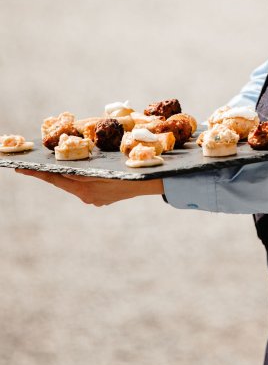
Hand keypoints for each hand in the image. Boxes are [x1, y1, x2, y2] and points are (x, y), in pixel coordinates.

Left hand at [15, 169, 163, 205]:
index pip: (56, 180)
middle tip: (30, 166)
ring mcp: (94, 199)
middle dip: (49, 173)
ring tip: (54, 165)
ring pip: (74, 183)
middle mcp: (87, 197)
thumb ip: (83, 172)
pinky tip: (79, 170)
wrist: (149, 183)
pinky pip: (85, 185)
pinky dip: (80, 177)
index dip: (38, 174)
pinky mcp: (101, 196)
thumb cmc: (128, 173)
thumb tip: (63, 170)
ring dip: (66, 174)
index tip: (21, 169)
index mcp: (86, 191)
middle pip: (63, 182)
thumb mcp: (104, 169)